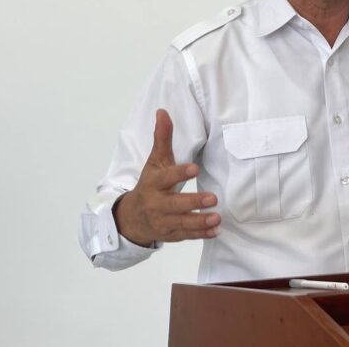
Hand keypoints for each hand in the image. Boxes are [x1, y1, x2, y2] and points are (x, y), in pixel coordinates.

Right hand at [114, 109, 220, 246]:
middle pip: (175, 204)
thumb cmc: (149, 184)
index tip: (194, 169)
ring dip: (200, 222)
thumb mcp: (154, 161)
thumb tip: (162, 111)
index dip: (179, 174)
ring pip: (182, 223)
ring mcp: (163, 221)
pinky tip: (215, 231)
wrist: (131, 217)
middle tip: (213, 198)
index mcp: (153, 183)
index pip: (166, 178)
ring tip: (217, 218)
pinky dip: (200, 235)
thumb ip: (162, 138)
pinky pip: (185, 235)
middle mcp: (157, 204)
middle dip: (193, 203)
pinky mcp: (170, 233)